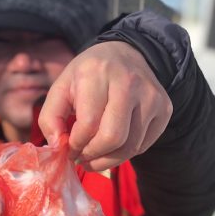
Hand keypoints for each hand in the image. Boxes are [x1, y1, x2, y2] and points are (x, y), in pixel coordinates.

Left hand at [39, 41, 172, 171]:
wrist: (126, 55)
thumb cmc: (88, 77)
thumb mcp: (61, 89)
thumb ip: (50, 118)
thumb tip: (57, 147)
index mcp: (97, 72)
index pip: (88, 124)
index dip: (76, 145)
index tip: (70, 149)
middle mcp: (128, 82)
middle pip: (112, 138)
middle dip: (93, 155)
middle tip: (82, 157)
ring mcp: (151, 95)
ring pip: (130, 147)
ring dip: (108, 160)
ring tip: (95, 155)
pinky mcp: (164, 109)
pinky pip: (143, 146)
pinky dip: (125, 153)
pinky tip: (114, 144)